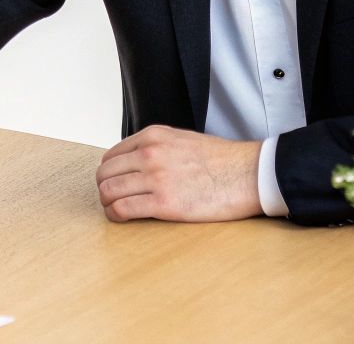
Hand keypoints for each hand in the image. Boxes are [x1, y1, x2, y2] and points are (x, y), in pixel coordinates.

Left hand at [94, 125, 262, 222]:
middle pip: (105, 173)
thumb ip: (156, 147)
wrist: (248, 174)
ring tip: (115, 210)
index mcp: (153, 136)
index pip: (112, 155)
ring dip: (107, 203)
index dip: (109, 172)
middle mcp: (149, 154)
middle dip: (105, 188)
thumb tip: (136, 163)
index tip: (115, 183)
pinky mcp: (164, 203)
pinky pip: (123, 209)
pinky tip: (121, 218)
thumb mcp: (182, 140)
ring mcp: (155, 178)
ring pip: (109, 191)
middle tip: (112, 199)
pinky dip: (116, 215)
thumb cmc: (221, 161)